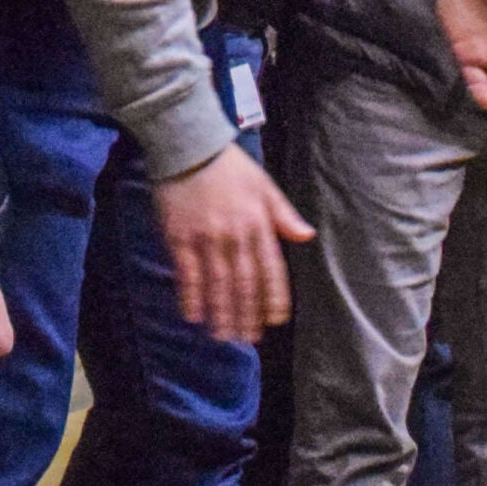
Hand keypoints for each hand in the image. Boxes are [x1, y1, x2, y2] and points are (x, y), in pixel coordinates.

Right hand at [153, 144, 313, 343]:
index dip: (273, 297)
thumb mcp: (264, 185)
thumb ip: (284, 215)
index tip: (274, 321)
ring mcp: (206, 237)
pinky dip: (191, 296)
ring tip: (223, 336)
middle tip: (248, 339)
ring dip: (221, 313)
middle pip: (244, 283)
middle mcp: (235, 234)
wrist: (189, 146)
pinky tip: (194, 316)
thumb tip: (306, 235)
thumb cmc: (229, 166)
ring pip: (217, 283)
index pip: (271, 268)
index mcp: (258, 223)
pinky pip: (187, 273)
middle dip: (247, 314)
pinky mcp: (179, 237)